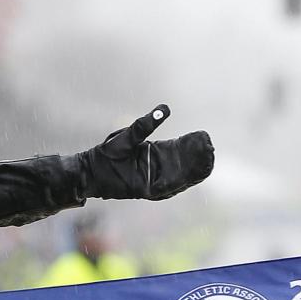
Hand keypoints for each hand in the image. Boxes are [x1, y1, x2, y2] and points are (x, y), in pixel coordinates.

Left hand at [79, 104, 214, 200]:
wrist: (90, 171)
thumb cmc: (107, 154)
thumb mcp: (129, 136)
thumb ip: (145, 125)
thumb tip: (165, 108)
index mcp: (157, 154)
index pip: (180, 150)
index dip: (193, 145)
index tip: (204, 137)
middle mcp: (158, 168)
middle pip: (184, 164)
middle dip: (198, 158)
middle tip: (210, 149)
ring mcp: (153, 181)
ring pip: (180, 177)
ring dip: (193, 170)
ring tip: (207, 161)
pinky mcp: (146, 191)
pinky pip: (167, 188)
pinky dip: (179, 182)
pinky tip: (190, 175)